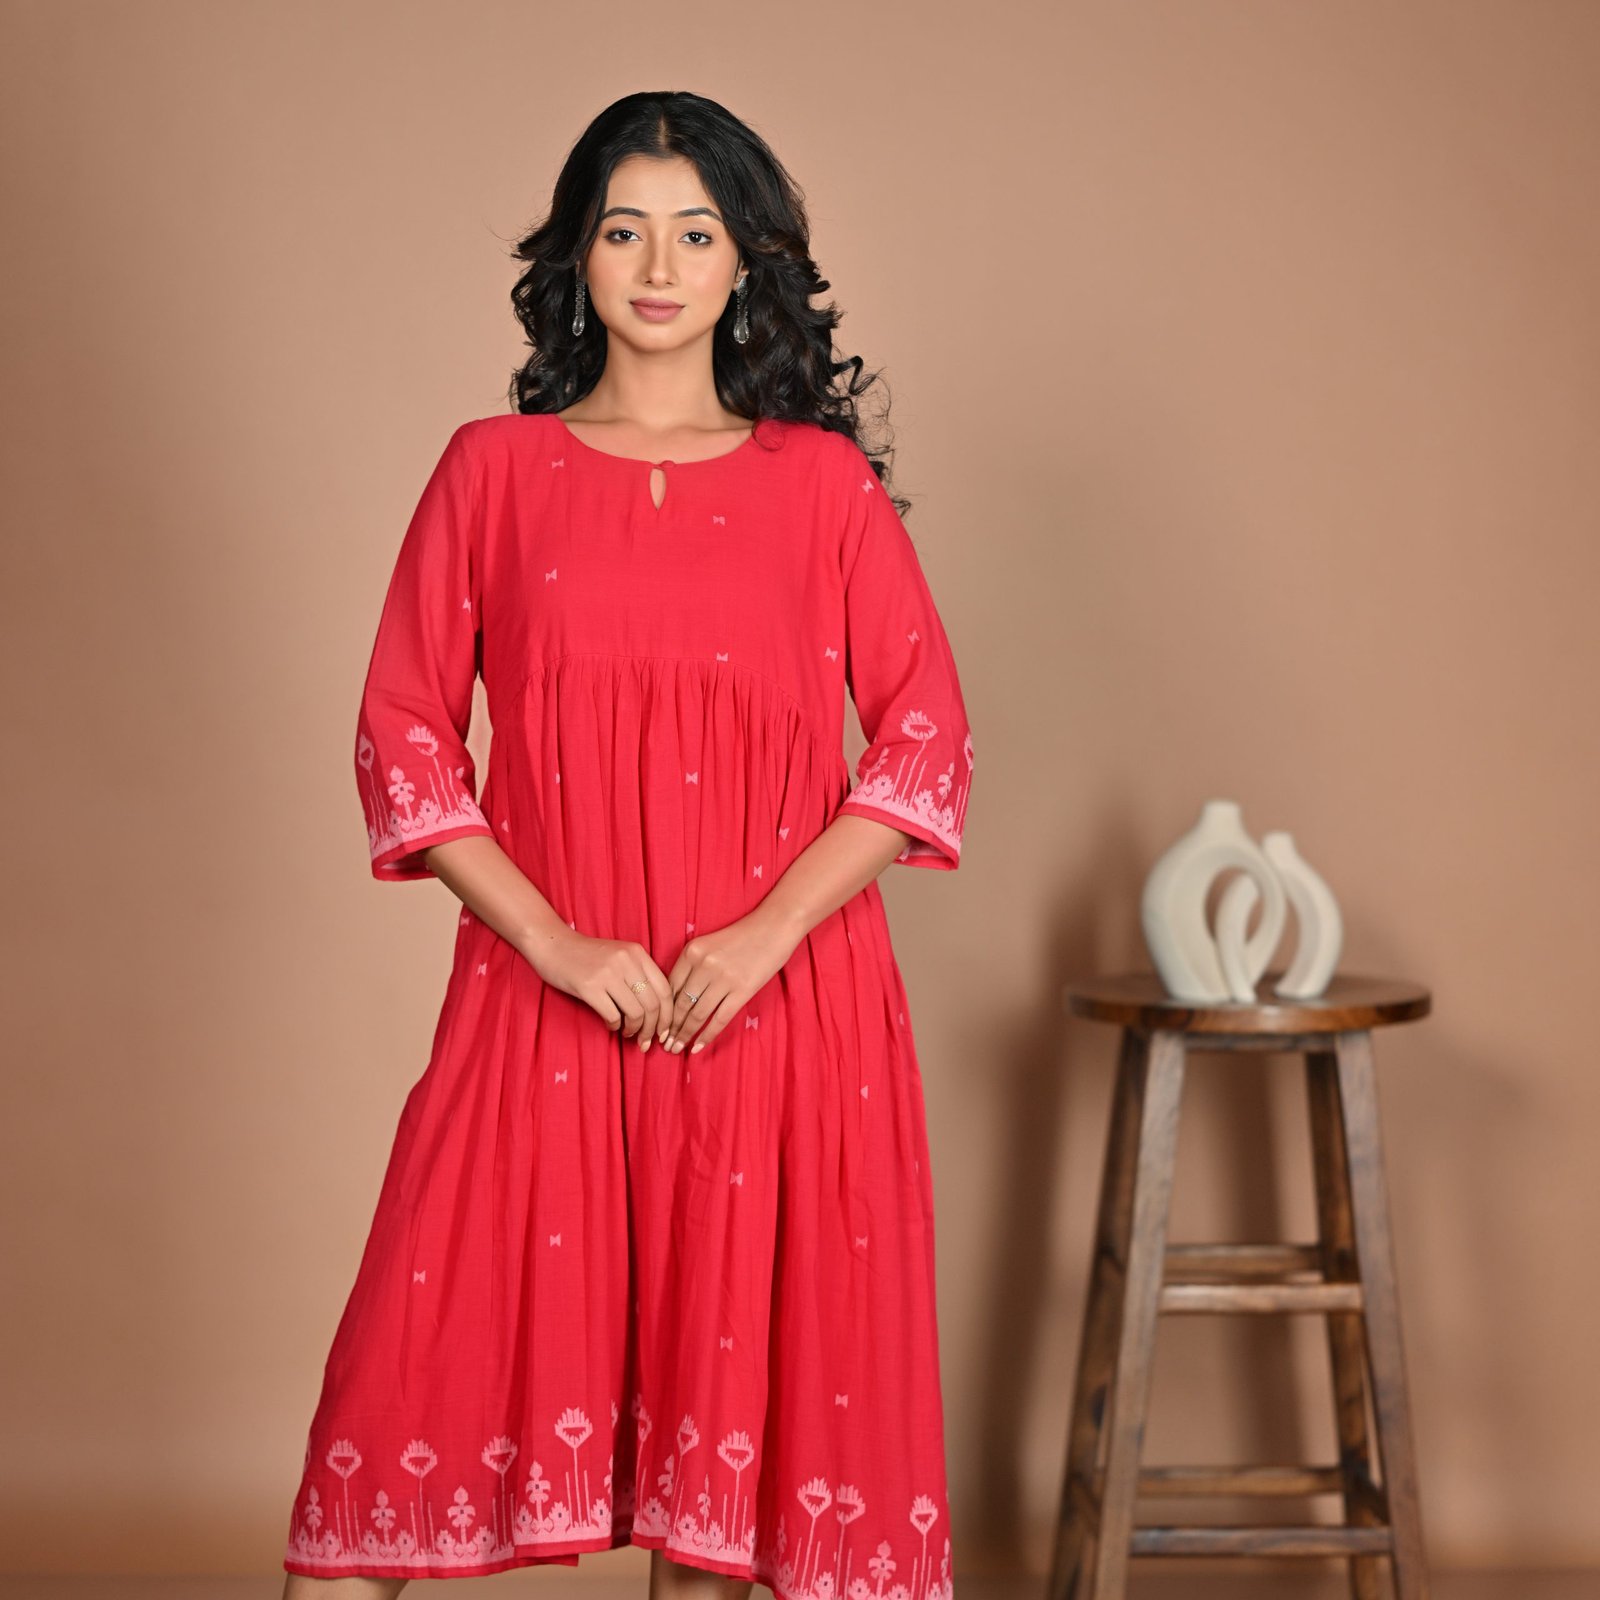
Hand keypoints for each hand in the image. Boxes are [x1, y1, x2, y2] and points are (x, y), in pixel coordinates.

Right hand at [526, 928, 673, 1050]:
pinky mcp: (589, 987)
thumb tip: (657, 1013)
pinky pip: (613, 1016)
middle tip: (646, 1042)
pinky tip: (611, 1025)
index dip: (668, 1016)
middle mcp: (626, 961)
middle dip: (653, 1029)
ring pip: (635, 1013)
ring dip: (634, 1030)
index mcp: (637, 953)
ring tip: (627, 1033)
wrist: (553, 944)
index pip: (664, 989)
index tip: (664, 1031)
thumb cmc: (587, 955)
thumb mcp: (619, 956)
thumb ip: (638, 974)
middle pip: (653, 1004)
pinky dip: (615, 1026)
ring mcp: (608, 974)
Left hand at [659, 907, 801, 1055]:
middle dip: (671, 1028)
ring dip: (684, 1034)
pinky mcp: (742, 990)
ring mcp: (724, 979)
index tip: (658, 1025)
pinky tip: (697, 1047)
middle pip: (681, 1003)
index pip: (670, 987)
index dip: (662, 1010)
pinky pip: (719, 1019)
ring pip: (697, 1014)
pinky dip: (706, 1035)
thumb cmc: (742, 935)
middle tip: (664, 1044)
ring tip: (675, 1049)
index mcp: (692, 951)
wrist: (774, 927)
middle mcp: (704, 965)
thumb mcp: (709, 943)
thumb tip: (678, 998)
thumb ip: (693, 966)